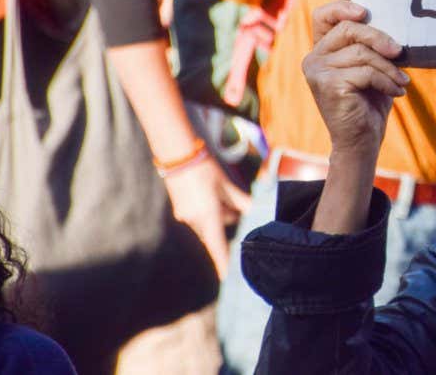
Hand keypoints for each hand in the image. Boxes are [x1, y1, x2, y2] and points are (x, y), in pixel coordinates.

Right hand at [162, 155, 251, 277]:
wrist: (178, 155)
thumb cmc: (205, 169)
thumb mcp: (226, 185)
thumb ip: (241, 202)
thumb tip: (257, 211)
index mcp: (207, 216)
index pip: (217, 246)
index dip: (223, 263)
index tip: (227, 279)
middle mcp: (194, 220)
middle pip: (216, 231)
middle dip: (228, 220)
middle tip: (236, 205)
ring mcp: (185, 216)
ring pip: (208, 223)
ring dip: (218, 214)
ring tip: (220, 193)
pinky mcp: (180, 209)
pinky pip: (199, 217)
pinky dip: (208, 210)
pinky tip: (211, 193)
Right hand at [303, 1, 407, 160]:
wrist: (362, 140)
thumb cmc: (369, 101)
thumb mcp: (370, 67)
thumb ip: (369, 46)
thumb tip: (391, 27)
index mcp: (322, 50)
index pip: (323, 16)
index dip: (342, 7)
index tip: (365, 12)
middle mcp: (313, 58)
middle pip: (349, 29)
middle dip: (379, 38)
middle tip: (400, 52)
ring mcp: (317, 72)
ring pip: (362, 53)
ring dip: (389, 67)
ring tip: (401, 81)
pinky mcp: (328, 85)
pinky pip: (365, 72)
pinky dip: (386, 81)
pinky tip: (396, 92)